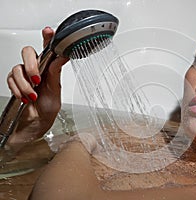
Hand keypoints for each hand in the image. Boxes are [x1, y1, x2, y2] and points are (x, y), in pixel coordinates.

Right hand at [6, 27, 68, 144]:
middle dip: (31, 66)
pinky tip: (24, 97)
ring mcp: (24, 75)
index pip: (48, 49)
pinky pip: (10, 79)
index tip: (48, 31)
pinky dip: (17, 89)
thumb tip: (63, 56)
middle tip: (37, 80)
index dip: (47, 38)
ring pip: (17, 68)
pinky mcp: (15, 82)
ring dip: (25, 84)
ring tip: (31, 96)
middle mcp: (36, 69)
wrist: (35, 124)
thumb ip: (55, 73)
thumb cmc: (47, 109)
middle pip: (27, 52)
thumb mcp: (55, 91)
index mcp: (49, 69)